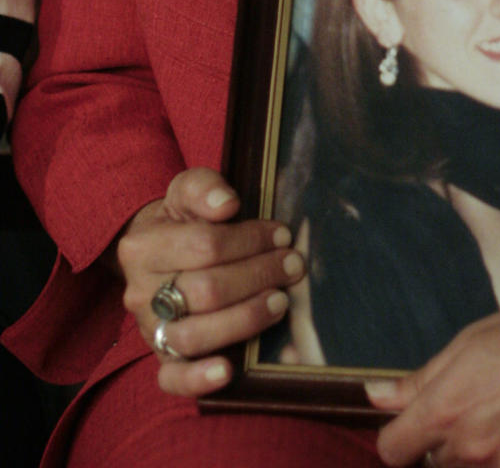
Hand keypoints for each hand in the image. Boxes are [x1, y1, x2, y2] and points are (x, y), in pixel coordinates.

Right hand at [116, 166, 304, 396]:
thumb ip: (204, 188)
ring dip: (245, 318)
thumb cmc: (181, 219)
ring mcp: (149, 329)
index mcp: (143, 247)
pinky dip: (198, 378)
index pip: (204, 245)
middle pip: (205, 290)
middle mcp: (140, 292)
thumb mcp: (186, 191)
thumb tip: (227, 204)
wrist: (155, 249)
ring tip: (280, 301)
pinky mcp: (161, 357)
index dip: (250, 240)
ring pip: (194, 334)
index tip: (282, 234)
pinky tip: (228, 370)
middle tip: (293, 265)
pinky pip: (172, 378)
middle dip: (257, 276)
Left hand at [367, 296, 499, 467]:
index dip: (399, 435)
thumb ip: (420, 379)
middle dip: (443, 442)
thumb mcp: (470, 342)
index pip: (392, 450)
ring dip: (478, 454)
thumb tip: (377, 397)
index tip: (412, 422)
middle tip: (473, 407)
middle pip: (435, 463)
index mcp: (444, 410)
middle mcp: (470, 449)